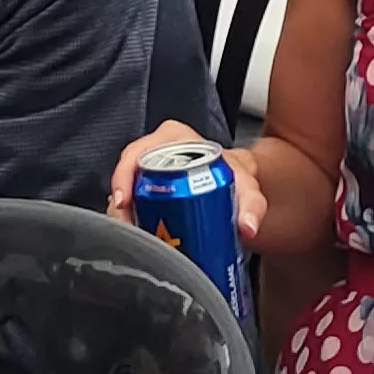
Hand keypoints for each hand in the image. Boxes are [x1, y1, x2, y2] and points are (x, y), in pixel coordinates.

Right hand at [105, 122, 266, 242]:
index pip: (137, 153)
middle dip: (120, 204)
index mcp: (173, 138)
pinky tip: (137, 235)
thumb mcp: (245, 186)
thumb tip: (247, 226)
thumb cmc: (233, 177)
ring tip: (133, 235)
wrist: (234, 187)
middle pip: (124, 176)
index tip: (125, 201)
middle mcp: (156, 151)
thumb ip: (252, 204)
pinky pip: (127, 203)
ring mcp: (147, 172)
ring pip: (122, 192)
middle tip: (129, 227)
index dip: (124, 177)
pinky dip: (128, 219)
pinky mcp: (144, 190)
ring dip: (123, 215)